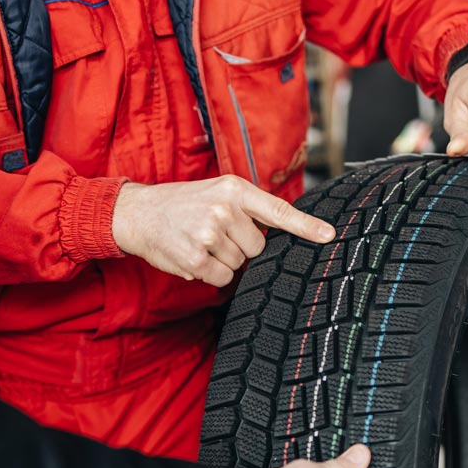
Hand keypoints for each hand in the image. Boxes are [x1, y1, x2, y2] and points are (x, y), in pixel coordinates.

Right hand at [111, 176, 335, 286]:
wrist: (139, 213)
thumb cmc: (183, 204)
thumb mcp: (217, 192)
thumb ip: (247, 208)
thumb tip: (279, 232)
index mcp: (233, 189)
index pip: (278, 210)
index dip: (305, 226)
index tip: (329, 235)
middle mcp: (223, 209)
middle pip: (258, 246)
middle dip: (240, 246)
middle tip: (214, 233)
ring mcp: (209, 235)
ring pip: (239, 264)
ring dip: (222, 260)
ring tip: (199, 242)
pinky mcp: (196, 260)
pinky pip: (222, 277)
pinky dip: (210, 272)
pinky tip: (192, 256)